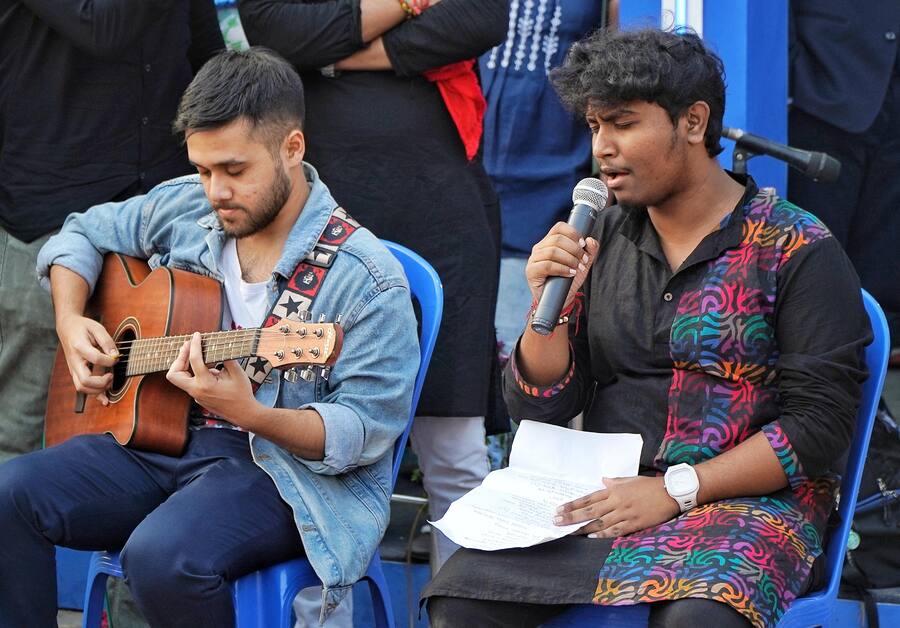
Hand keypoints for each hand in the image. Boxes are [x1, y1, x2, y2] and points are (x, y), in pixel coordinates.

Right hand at [56, 314, 118, 405]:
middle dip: (102, 382)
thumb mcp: (96, 327)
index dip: (109, 360)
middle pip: (85, 380)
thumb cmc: (83, 327)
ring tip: (110, 380)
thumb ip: (107, 341)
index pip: (95, 358)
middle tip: (112, 375)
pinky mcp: (75, 373)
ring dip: (98, 389)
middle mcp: (74, 361)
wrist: (67, 328)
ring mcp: (73, 369)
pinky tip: (105, 400)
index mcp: (79, 346)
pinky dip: (94, 395)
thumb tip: (115, 356)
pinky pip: (83, 388)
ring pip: (81, 387)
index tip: (116, 358)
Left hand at [166, 332, 260, 427]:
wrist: (244, 414)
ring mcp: (196, 396)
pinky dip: (194, 372)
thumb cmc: (242, 394)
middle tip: (188, 346)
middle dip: (179, 358)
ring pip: (180, 379)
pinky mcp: (198, 398)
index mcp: (206, 384)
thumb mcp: (237, 373)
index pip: (194, 360)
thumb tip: (220, 344)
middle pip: (173, 374)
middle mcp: (197, 391)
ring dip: (185, 365)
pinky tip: (206, 366)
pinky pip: (190, 382)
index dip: (195, 345)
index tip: (196, 335)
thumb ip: (226, 357)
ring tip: (197, 354)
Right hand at [526, 222, 599, 307]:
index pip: (559, 227)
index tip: (583, 244)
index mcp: (550, 242)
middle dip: (575, 250)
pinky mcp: (531, 271)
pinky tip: (570, 273)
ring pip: (552, 252)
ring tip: (577, 268)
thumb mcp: (583, 264)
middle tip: (583, 261)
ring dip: (569, 259)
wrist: (560, 300)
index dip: (573, 233)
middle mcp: (540, 248)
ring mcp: (534, 259)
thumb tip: (590, 240)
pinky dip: (562, 269)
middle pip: (557, 239)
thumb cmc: (569, 279)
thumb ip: (590, 251)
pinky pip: (547, 265)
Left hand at [554, 476, 680, 537]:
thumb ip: (615, 482)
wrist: (670, 492)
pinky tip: (592, 537)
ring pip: (599, 522)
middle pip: (589, 511)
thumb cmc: (650, 485)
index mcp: (614, 490)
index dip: (573, 505)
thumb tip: (603, 480)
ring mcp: (625, 513)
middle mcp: (616, 501)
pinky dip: (603, 534)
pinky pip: (616, 530)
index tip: (559, 509)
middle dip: (571, 516)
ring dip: (583, 528)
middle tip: (556, 521)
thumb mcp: (630, 480)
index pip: (588, 498)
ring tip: (569, 532)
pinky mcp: (634, 523)